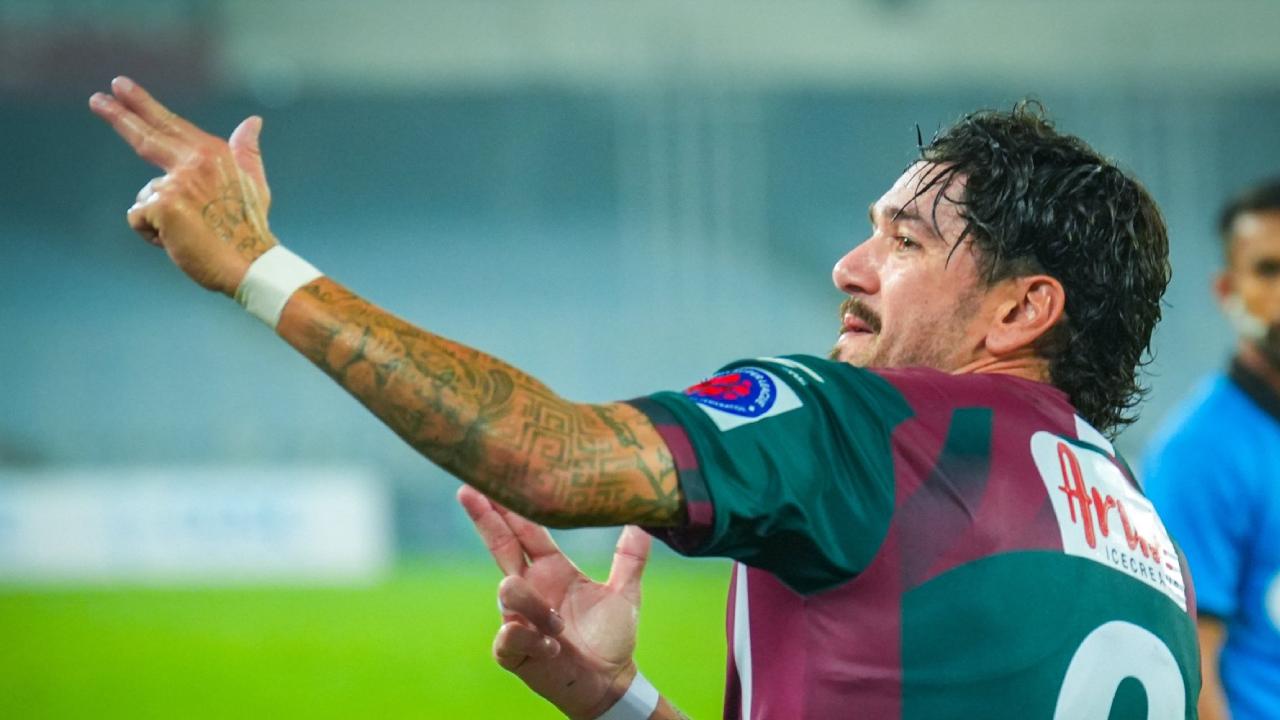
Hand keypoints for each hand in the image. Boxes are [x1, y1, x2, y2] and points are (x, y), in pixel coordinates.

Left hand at [89, 76, 275, 294]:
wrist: (250, 262)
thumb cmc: (250, 227)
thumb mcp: (253, 182)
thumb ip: (246, 150)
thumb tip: (253, 121)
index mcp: (213, 153)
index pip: (170, 123)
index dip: (142, 104)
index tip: (119, 86)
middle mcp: (194, 161)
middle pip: (145, 137)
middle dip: (118, 116)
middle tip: (95, 99)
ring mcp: (177, 183)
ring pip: (146, 196)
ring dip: (159, 218)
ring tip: (191, 233)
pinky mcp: (163, 206)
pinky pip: (139, 218)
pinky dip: (153, 234)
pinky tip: (178, 241)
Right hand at [458, 486, 650, 719]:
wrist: (609, 682)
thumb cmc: (612, 638)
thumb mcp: (626, 593)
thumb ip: (631, 557)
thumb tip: (646, 520)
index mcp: (552, 569)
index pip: (526, 529)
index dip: (509, 505)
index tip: (494, 477)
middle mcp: (530, 587)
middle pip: (499, 544)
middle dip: (484, 518)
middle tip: (468, 489)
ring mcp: (517, 616)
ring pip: (508, 591)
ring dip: (536, 607)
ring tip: (561, 629)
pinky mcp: (512, 649)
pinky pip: (510, 634)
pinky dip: (533, 638)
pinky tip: (552, 647)